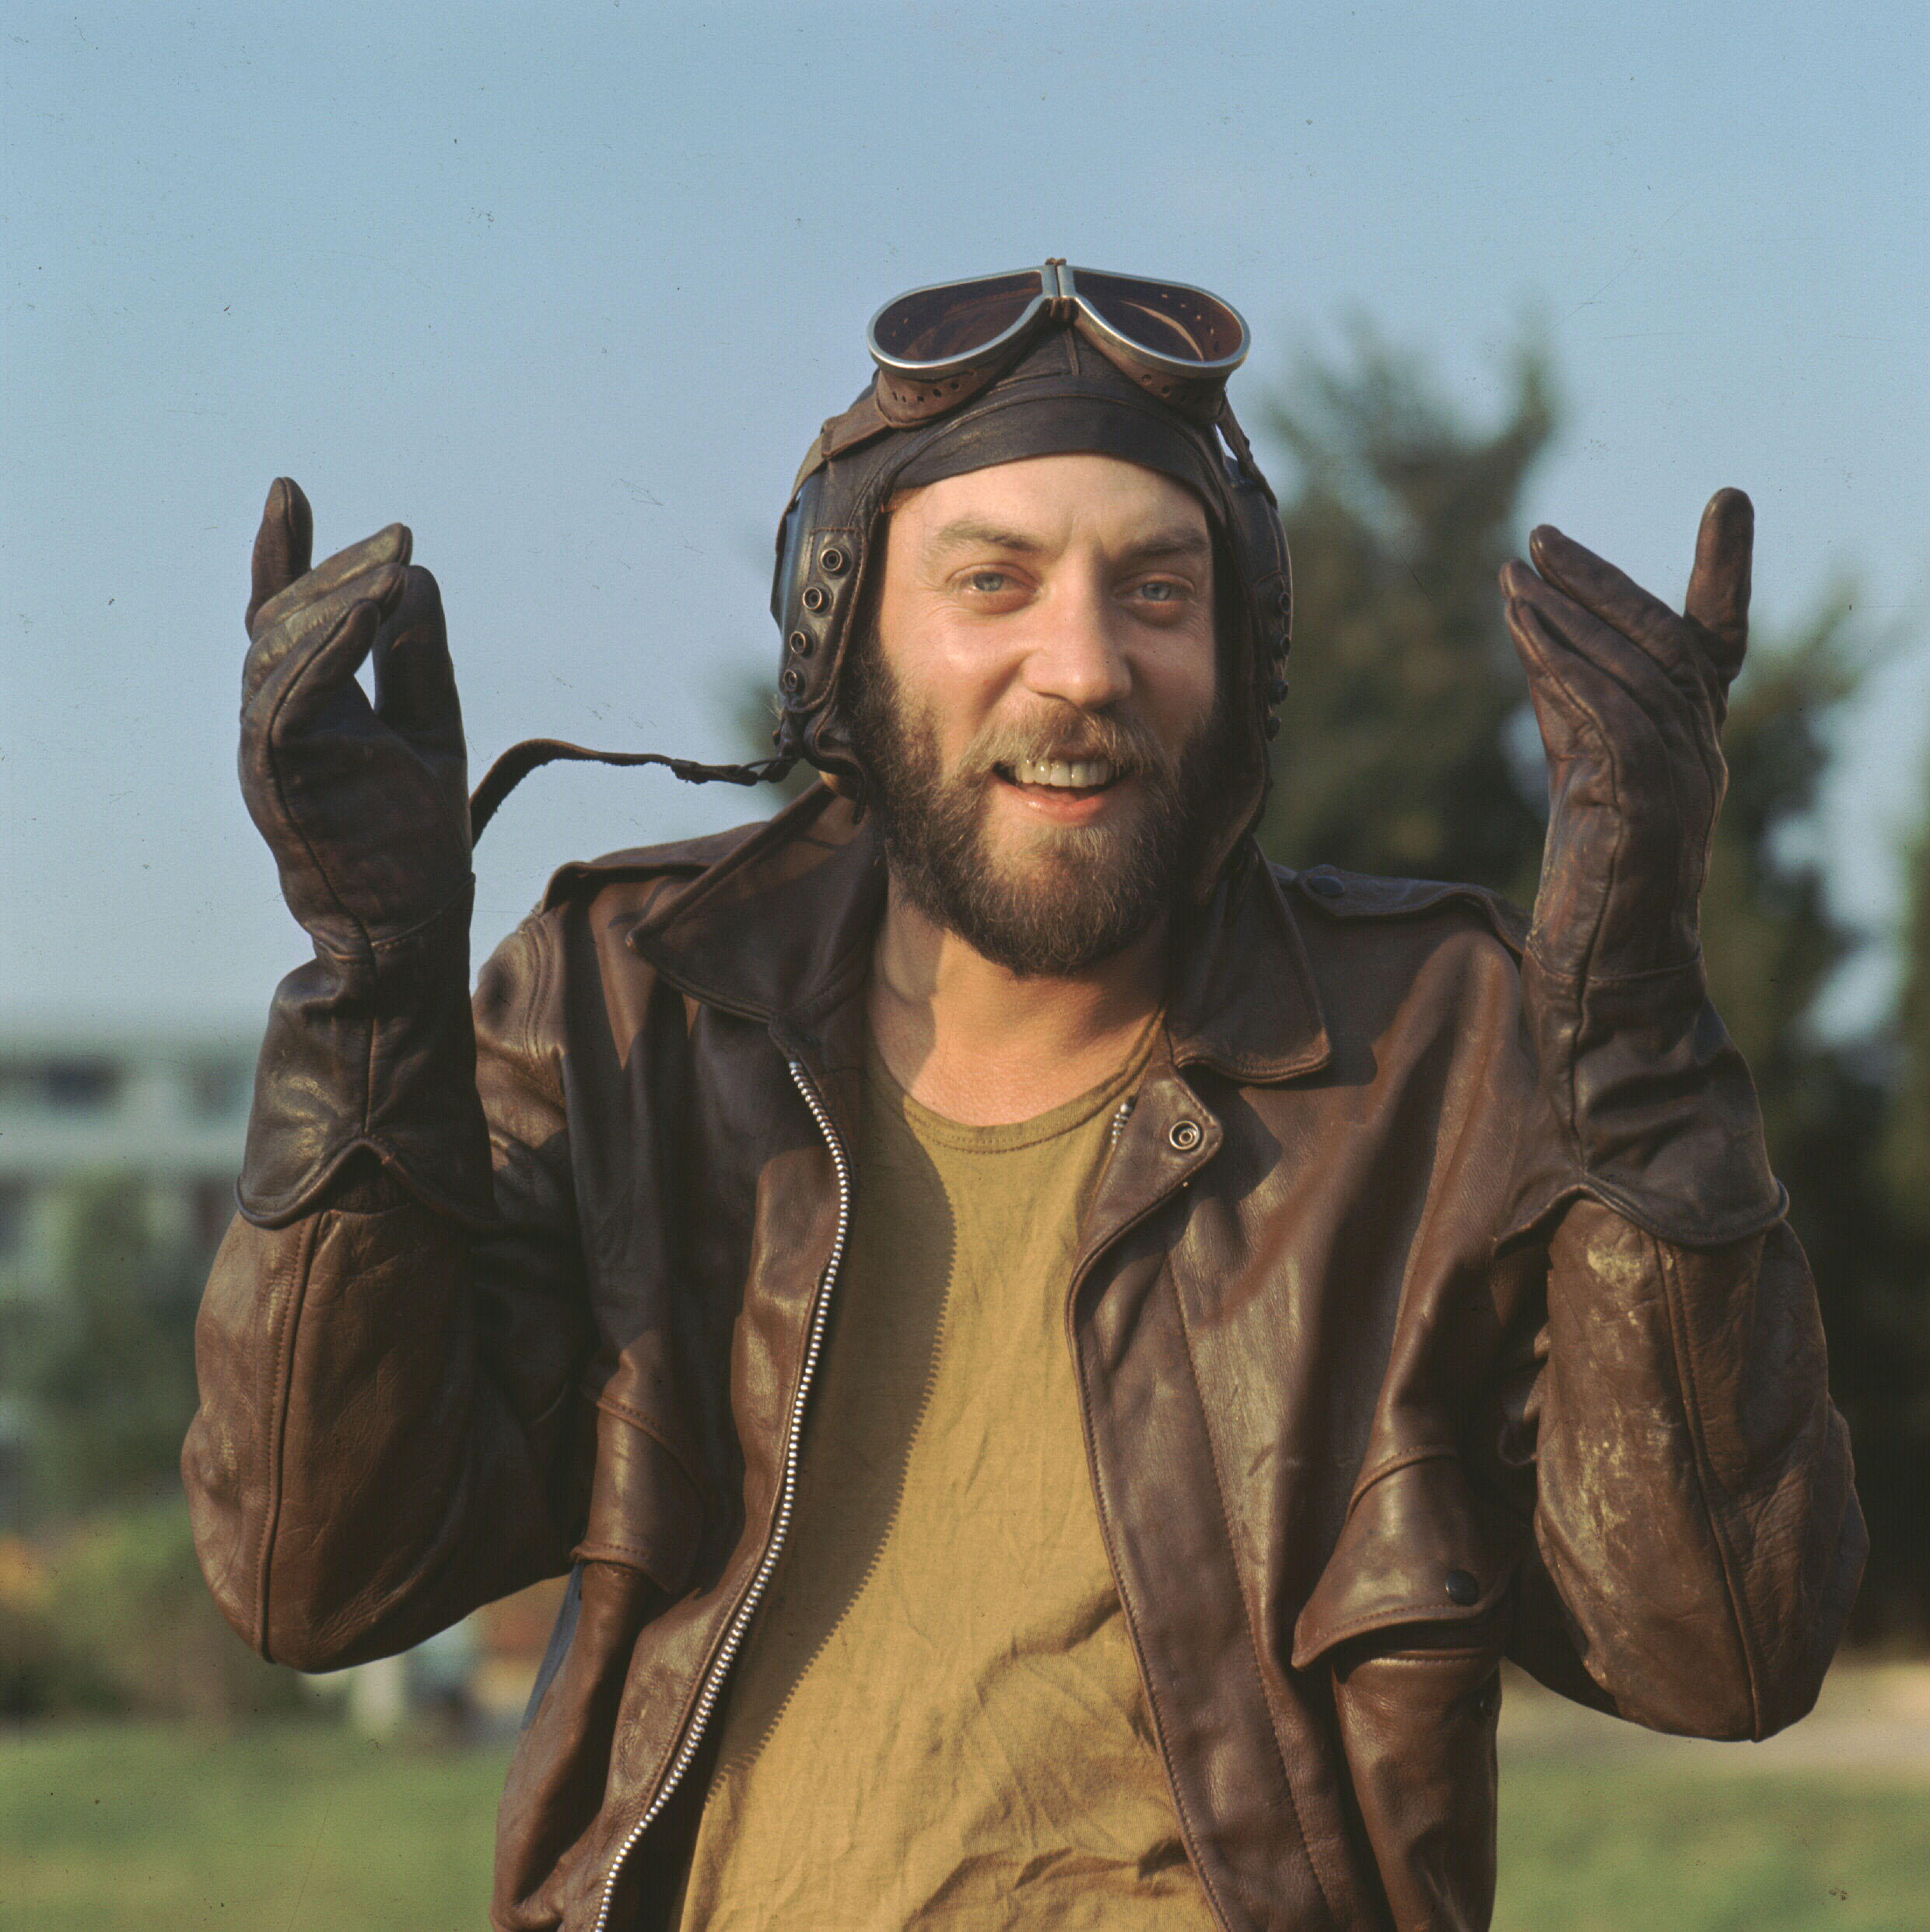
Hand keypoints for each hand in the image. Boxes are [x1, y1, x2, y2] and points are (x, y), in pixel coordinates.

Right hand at [240, 478, 472, 967]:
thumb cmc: (413, 842)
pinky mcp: (281, 774)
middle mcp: (273, 723)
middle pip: (281, 621)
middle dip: (336, 569)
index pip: (280, 619)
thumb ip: (418, 661)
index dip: (281, 554)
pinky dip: (331, 645)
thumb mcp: (429, 728)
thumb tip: (417, 577)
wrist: (405, 932)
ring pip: (280, 648)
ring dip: (337, 599)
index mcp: (303, 710)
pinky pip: (294, 694)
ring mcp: (270, 748)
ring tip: (395, 565)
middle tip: (398, 537)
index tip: (290, 491)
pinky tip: (373, 606)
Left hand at [1500, 489, 1751, 985]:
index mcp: (1695, 738)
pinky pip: (1610, 716)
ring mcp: (1683, 777)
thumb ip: (1569, 702)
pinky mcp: (1648, 806)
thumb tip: (1537, 627)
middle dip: (1603, 580)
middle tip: (1541, 539)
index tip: (1729, 500)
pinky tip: (1526, 633)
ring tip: (1515, 578)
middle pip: (1664, 639)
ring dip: (1568, 617)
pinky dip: (1566, 667)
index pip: (1718, 642)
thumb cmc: (1594, 878)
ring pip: (1633, 670)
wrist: (1606, 974)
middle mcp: (1702, 749)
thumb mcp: (1580, 770)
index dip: (1725, 571)